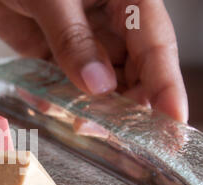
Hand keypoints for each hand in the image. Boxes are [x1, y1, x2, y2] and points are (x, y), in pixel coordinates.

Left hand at [0, 0, 187, 122]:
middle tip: (105, 128)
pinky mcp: (52, 55)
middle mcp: (108, 25)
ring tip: (75, 121)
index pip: (156, 45)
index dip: (166, 85)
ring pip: (97, 86)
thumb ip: (73, 39)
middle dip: (122, 106)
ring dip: (87, 108)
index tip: (172, 121)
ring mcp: (80, 43)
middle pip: (131, 73)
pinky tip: (43, 101)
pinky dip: (54, 99)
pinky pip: (61, 85)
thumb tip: (99, 85)